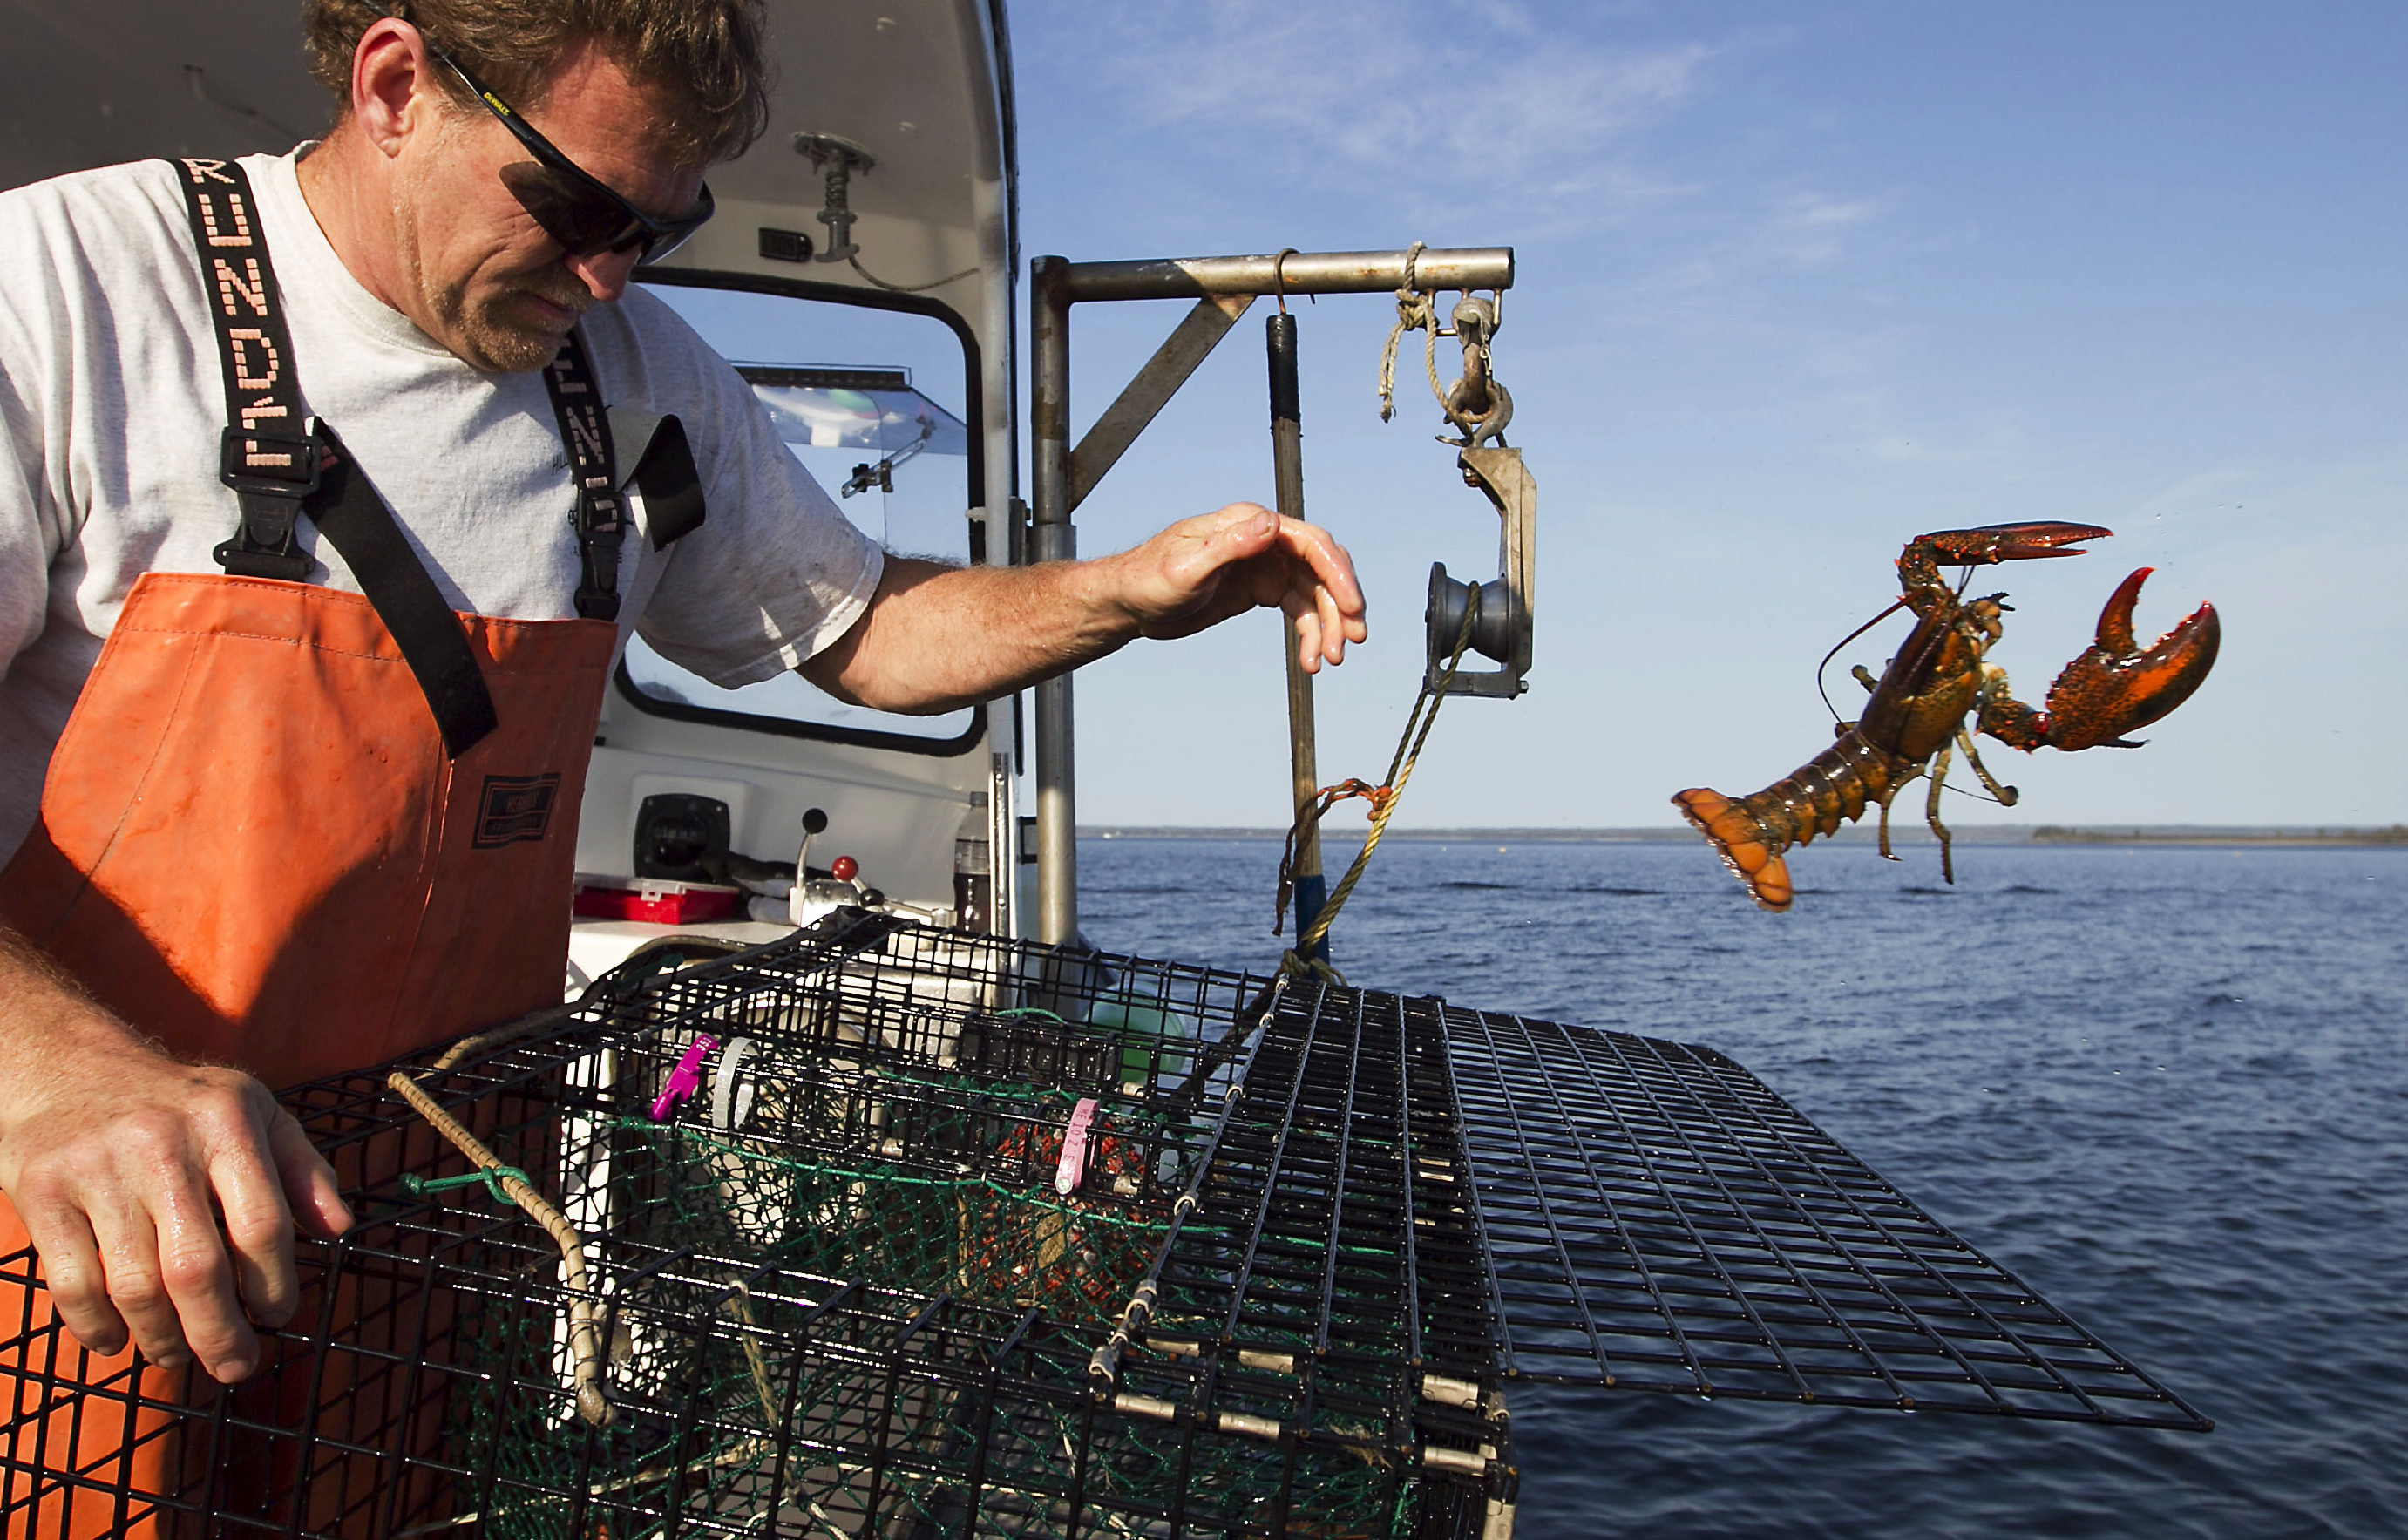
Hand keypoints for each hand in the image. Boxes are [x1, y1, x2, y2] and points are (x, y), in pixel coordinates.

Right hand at [0, 1023, 351, 1382]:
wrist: (67, 1068)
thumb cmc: (180, 1106)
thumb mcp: (253, 1113)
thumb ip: (302, 1169)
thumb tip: (339, 1228)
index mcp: (226, 1121)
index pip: (263, 1224)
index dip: (275, 1284)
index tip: (277, 1316)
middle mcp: (161, 1143)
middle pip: (197, 1269)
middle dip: (221, 1333)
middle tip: (236, 1365)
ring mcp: (97, 1169)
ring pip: (135, 1287)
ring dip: (162, 1338)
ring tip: (178, 1354)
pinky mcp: (41, 1191)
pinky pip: (72, 1284)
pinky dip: (96, 1328)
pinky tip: (117, 1340)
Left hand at [1104, 503, 1368, 670]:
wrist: (1128, 602)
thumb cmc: (1148, 579)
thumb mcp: (1188, 566)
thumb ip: (1230, 545)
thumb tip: (1270, 525)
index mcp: (1248, 525)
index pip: (1310, 544)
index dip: (1336, 574)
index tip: (1351, 607)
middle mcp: (1263, 541)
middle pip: (1320, 569)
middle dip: (1340, 604)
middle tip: (1350, 640)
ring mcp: (1264, 565)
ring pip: (1313, 593)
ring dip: (1327, 626)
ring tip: (1328, 660)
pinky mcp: (1259, 589)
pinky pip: (1298, 610)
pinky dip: (1309, 634)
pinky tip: (1310, 660)